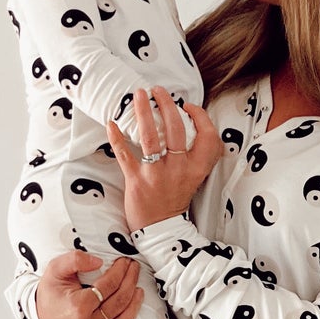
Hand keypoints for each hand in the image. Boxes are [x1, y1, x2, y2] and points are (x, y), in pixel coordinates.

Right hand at [32, 250, 143, 318]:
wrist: (42, 314)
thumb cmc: (51, 294)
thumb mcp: (56, 268)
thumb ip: (75, 259)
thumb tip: (97, 261)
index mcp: (78, 307)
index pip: (109, 286)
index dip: (120, 271)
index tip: (124, 263)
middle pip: (119, 303)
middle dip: (130, 282)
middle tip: (133, 270)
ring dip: (134, 306)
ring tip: (138, 290)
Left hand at [107, 86, 224, 230]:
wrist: (161, 228)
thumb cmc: (176, 197)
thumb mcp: (195, 176)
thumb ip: (195, 153)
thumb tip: (185, 121)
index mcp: (197, 168)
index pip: (208, 136)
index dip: (200, 117)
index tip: (188, 106)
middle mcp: (179, 169)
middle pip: (176, 129)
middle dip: (167, 104)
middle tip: (158, 91)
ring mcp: (157, 175)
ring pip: (151, 137)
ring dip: (143, 112)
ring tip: (139, 95)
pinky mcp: (137, 181)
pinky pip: (125, 155)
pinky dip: (116, 137)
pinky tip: (111, 123)